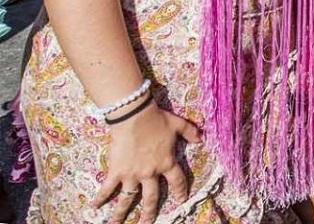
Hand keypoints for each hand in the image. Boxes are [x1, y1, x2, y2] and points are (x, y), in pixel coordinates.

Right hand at [89, 100, 200, 223]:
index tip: (181, 200)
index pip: (177, 181)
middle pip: (152, 197)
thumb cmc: (157, 120)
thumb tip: (201, 138)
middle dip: (150, 212)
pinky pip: (108, 188)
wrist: (134, 117)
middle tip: (147, 222)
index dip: (180, 191)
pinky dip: (100, 197)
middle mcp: (150, 173)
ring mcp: (132, 174)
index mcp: (166, 163)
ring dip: (122, 213)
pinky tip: (94, 206)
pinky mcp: (116, 171)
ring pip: (128, 199)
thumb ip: (191, 132)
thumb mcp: (178, 124)